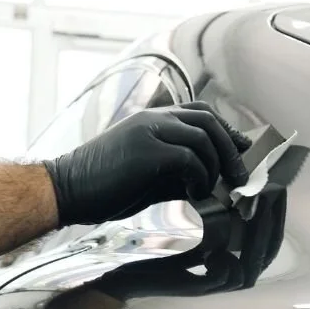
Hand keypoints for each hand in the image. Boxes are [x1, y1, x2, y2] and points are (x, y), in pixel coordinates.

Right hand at [42, 102, 250, 226]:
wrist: (67, 191)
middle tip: (239, 178)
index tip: (242, 153)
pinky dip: (200, 178)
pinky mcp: (147, 151)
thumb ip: (180, 175)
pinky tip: (196, 195)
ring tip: (211, 191)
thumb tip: (214, 186)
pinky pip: (190, 158)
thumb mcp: (151, 178)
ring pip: (203, 138)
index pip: (201, 113)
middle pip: (209, 120)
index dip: (226, 132)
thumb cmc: (106, 187)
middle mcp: (154, 118)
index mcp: (153, 120)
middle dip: (230, 149)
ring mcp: (149, 131)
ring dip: (215, 167)